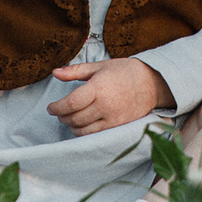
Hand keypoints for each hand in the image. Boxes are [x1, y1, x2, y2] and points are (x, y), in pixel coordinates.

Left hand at [46, 58, 171, 134]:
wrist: (151, 83)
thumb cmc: (124, 72)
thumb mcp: (99, 66)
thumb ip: (75, 71)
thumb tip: (55, 72)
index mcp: (98, 87)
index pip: (70, 103)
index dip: (56, 107)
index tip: (50, 107)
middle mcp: (105, 105)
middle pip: (74, 118)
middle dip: (62, 117)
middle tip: (58, 112)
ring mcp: (112, 118)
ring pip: (82, 130)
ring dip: (71, 126)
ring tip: (69, 118)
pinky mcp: (116, 127)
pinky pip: (94, 135)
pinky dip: (83, 132)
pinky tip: (81, 125)